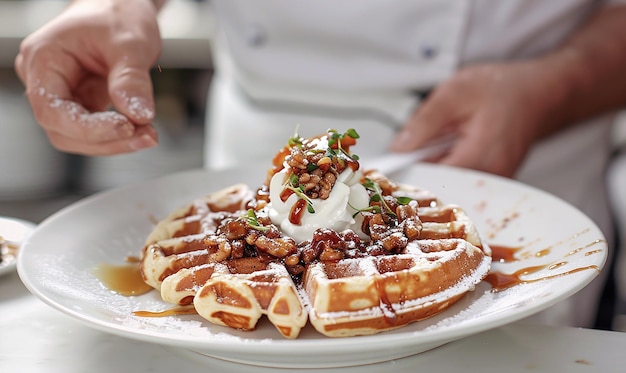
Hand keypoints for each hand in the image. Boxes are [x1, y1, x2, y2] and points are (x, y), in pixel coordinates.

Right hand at [14, 0, 161, 155]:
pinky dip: (120, 135)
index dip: (88, 128)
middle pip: (64, 131)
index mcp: (43, 59)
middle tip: (147, 136)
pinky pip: (95, 131)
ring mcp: (63, 94)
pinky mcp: (82, 103)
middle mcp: (45, 80)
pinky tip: (144, 129)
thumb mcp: (130, 41)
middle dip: (107, 140)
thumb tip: (138, 116)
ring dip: (116, 142)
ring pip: (80, 137)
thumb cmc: (119, 12)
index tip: (127, 127)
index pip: (53, 110)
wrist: (122, 6)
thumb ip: (131, 78)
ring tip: (150, 134)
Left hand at [390, 62, 558, 177]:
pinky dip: (445, 167)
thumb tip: (397, 148)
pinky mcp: (490, 181)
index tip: (386, 168)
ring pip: (447, 185)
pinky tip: (445, 150)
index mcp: (480, 157)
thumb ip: (423, 123)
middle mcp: (489, 177)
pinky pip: (459, 180)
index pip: (431, 181)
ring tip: (433, 145)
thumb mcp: (455, 93)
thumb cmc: (504, 89)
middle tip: (407, 153)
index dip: (405, 174)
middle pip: (438, 187)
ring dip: (432, 168)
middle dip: (417, 170)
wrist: (539, 92)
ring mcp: (492, 182)